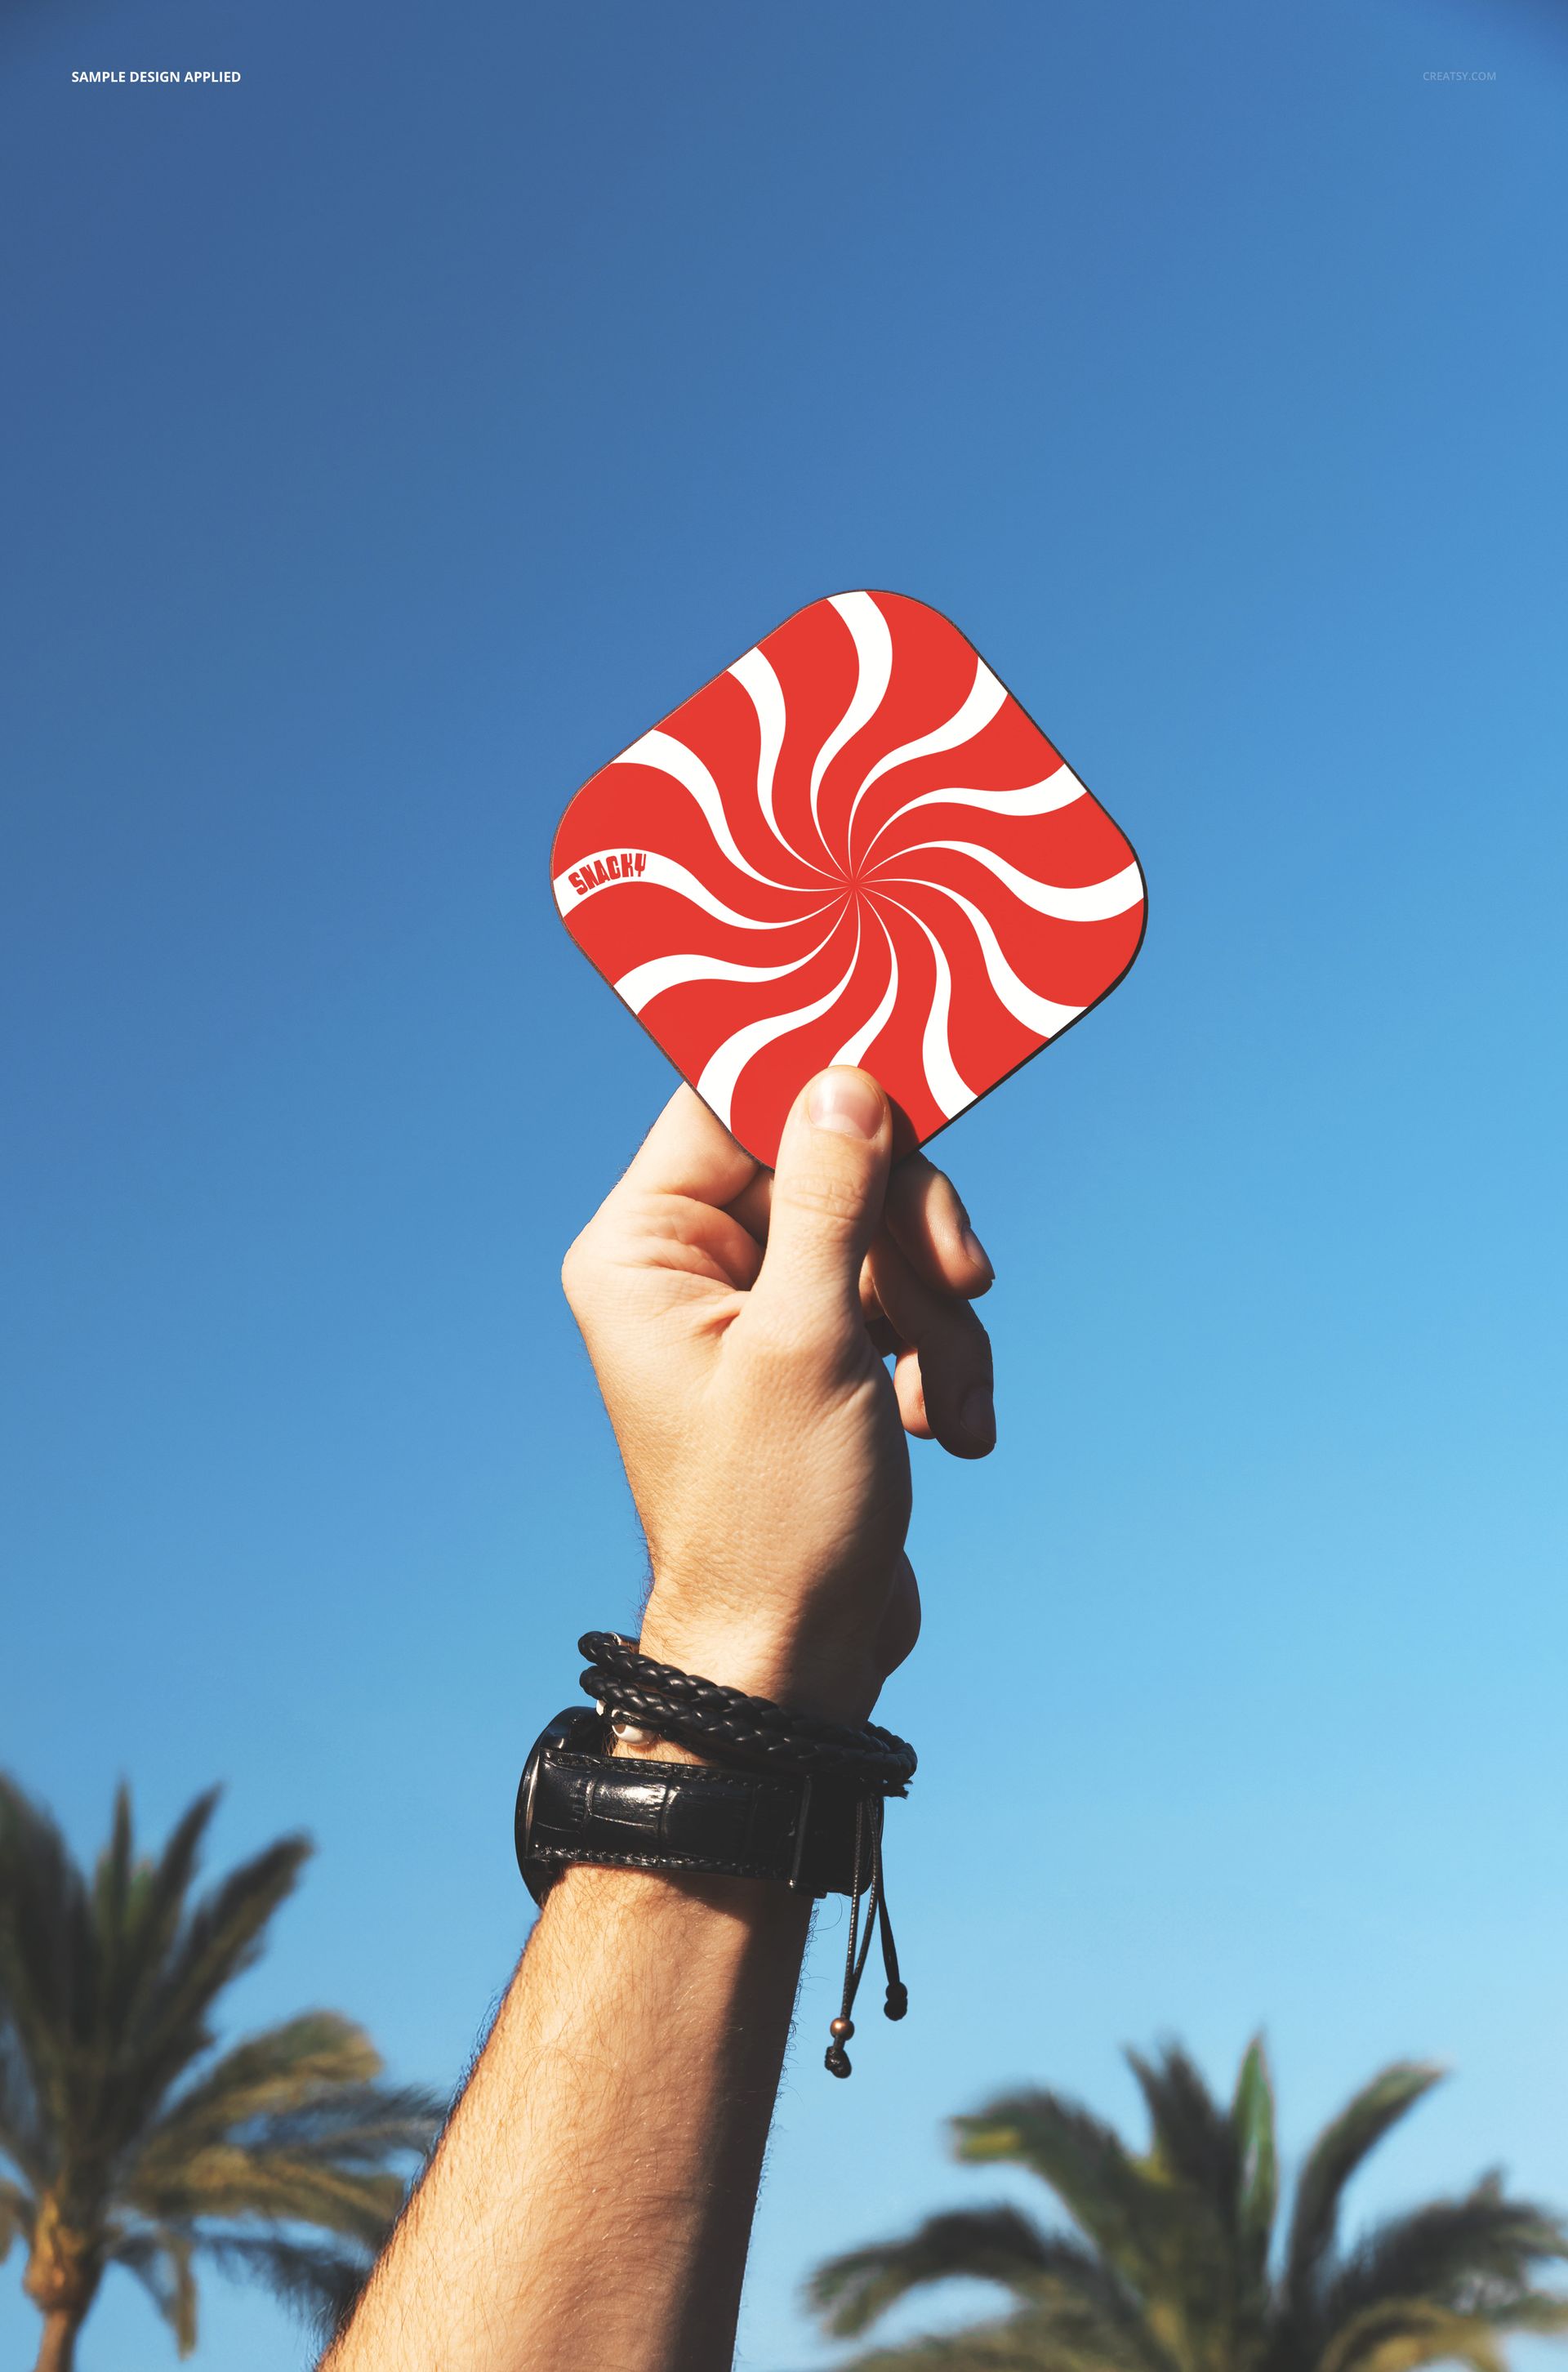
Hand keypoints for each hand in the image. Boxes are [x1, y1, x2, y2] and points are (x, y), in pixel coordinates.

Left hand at [561, 1067, 994, 1723]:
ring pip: (880, 1235)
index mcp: (646, 1246)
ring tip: (951, 1404)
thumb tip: (845, 1075)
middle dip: (909, 1231)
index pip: (730, 1101)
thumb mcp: (811, 1341)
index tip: (912, 1074)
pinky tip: (952, 1430)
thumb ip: (832, 1199)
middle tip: (963, 1280)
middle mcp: (692, 1265)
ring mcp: (760, 1310)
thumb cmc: (776, 1516)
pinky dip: (941, 1357)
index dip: (822, 1082)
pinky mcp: (821, 1353)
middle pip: (829, 1162)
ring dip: (939, 1313)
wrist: (796, 1663)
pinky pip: (899, 1301)